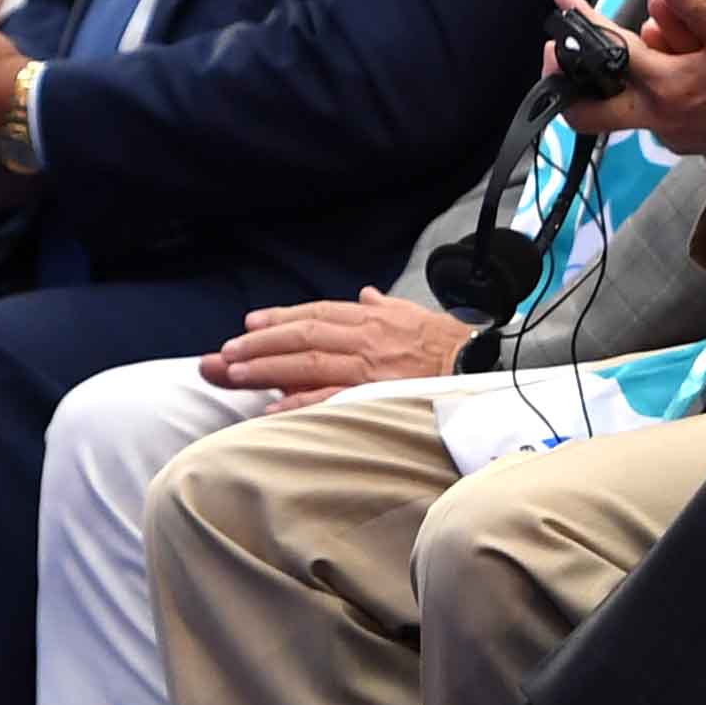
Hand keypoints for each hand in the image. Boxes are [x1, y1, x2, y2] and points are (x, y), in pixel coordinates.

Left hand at [198, 285, 477, 409]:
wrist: (479, 366)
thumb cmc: (449, 343)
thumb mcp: (416, 314)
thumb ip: (386, 306)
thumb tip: (367, 295)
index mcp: (371, 318)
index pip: (316, 314)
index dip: (280, 318)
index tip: (250, 323)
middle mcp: (363, 337)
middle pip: (301, 336)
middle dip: (259, 343)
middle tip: (226, 352)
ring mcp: (367, 366)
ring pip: (306, 364)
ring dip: (266, 368)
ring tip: (234, 373)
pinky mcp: (375, 393)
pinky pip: (329, 398)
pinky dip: (298, 403)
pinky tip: (271, 409)